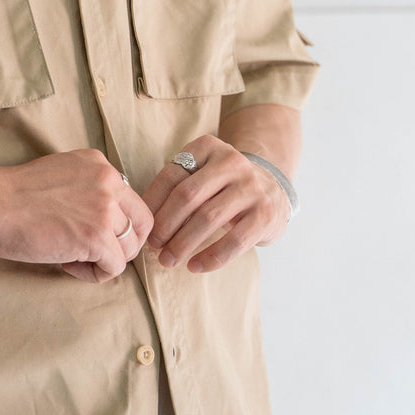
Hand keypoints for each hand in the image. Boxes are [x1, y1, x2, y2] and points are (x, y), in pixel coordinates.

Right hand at [0, 149, 152, 282]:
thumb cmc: (14, 194)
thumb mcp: (62, 174)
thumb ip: (89, 189)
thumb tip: (107, 221)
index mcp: (100, 164)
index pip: (132, 201)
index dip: (118, 225)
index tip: (92, 233)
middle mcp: (109, 181)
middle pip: (142, 225)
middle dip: (121, 244)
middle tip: (92, 252)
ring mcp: (105, 209)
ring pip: (129, 249)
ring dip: (104, 260)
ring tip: (72, 257)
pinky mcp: (96, 236)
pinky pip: (114, 267)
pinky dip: (93, 273)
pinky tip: (67, 263)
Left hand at [142, 135, 289, 273]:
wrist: (273, 188)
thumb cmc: (223, 186)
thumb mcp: (201, 175)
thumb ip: (175, 188)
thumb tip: (143, 220)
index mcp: (207, 147)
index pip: (172, 175)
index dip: (152, 203)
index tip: (142, 225)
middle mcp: (232, 162)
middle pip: (187, 196)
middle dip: (165, 224)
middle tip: (153, 246)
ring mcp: (252, 187)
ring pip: (208, 218)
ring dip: (183, 243)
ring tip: (168, 260)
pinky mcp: (266, 213)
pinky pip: (235, 240)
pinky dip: (212, 257)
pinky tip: (195, 266)